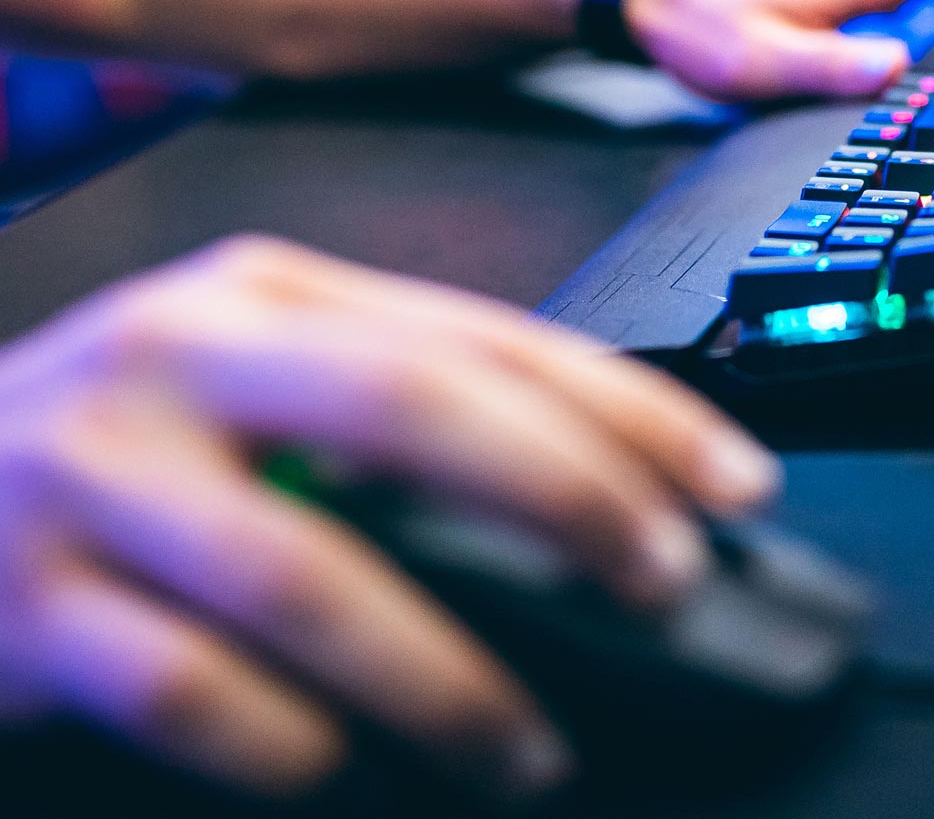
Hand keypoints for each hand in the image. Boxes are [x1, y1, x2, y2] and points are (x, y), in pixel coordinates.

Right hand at [0, 239, 777, 799]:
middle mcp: (188, 352)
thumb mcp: (259, 383)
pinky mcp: (19, 600)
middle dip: (570, 499)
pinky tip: (339, 768)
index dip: (629, 407)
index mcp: (275, 291)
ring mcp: (95, 469)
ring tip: (529, 748)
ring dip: (444, 675)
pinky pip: (180, 686)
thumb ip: (396, 413)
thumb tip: (592, 491)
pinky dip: (285, 739)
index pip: (489, 336)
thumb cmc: (122, 445)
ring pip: (306, 572)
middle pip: (414, 409)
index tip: (736, 481)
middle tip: (669, 588)